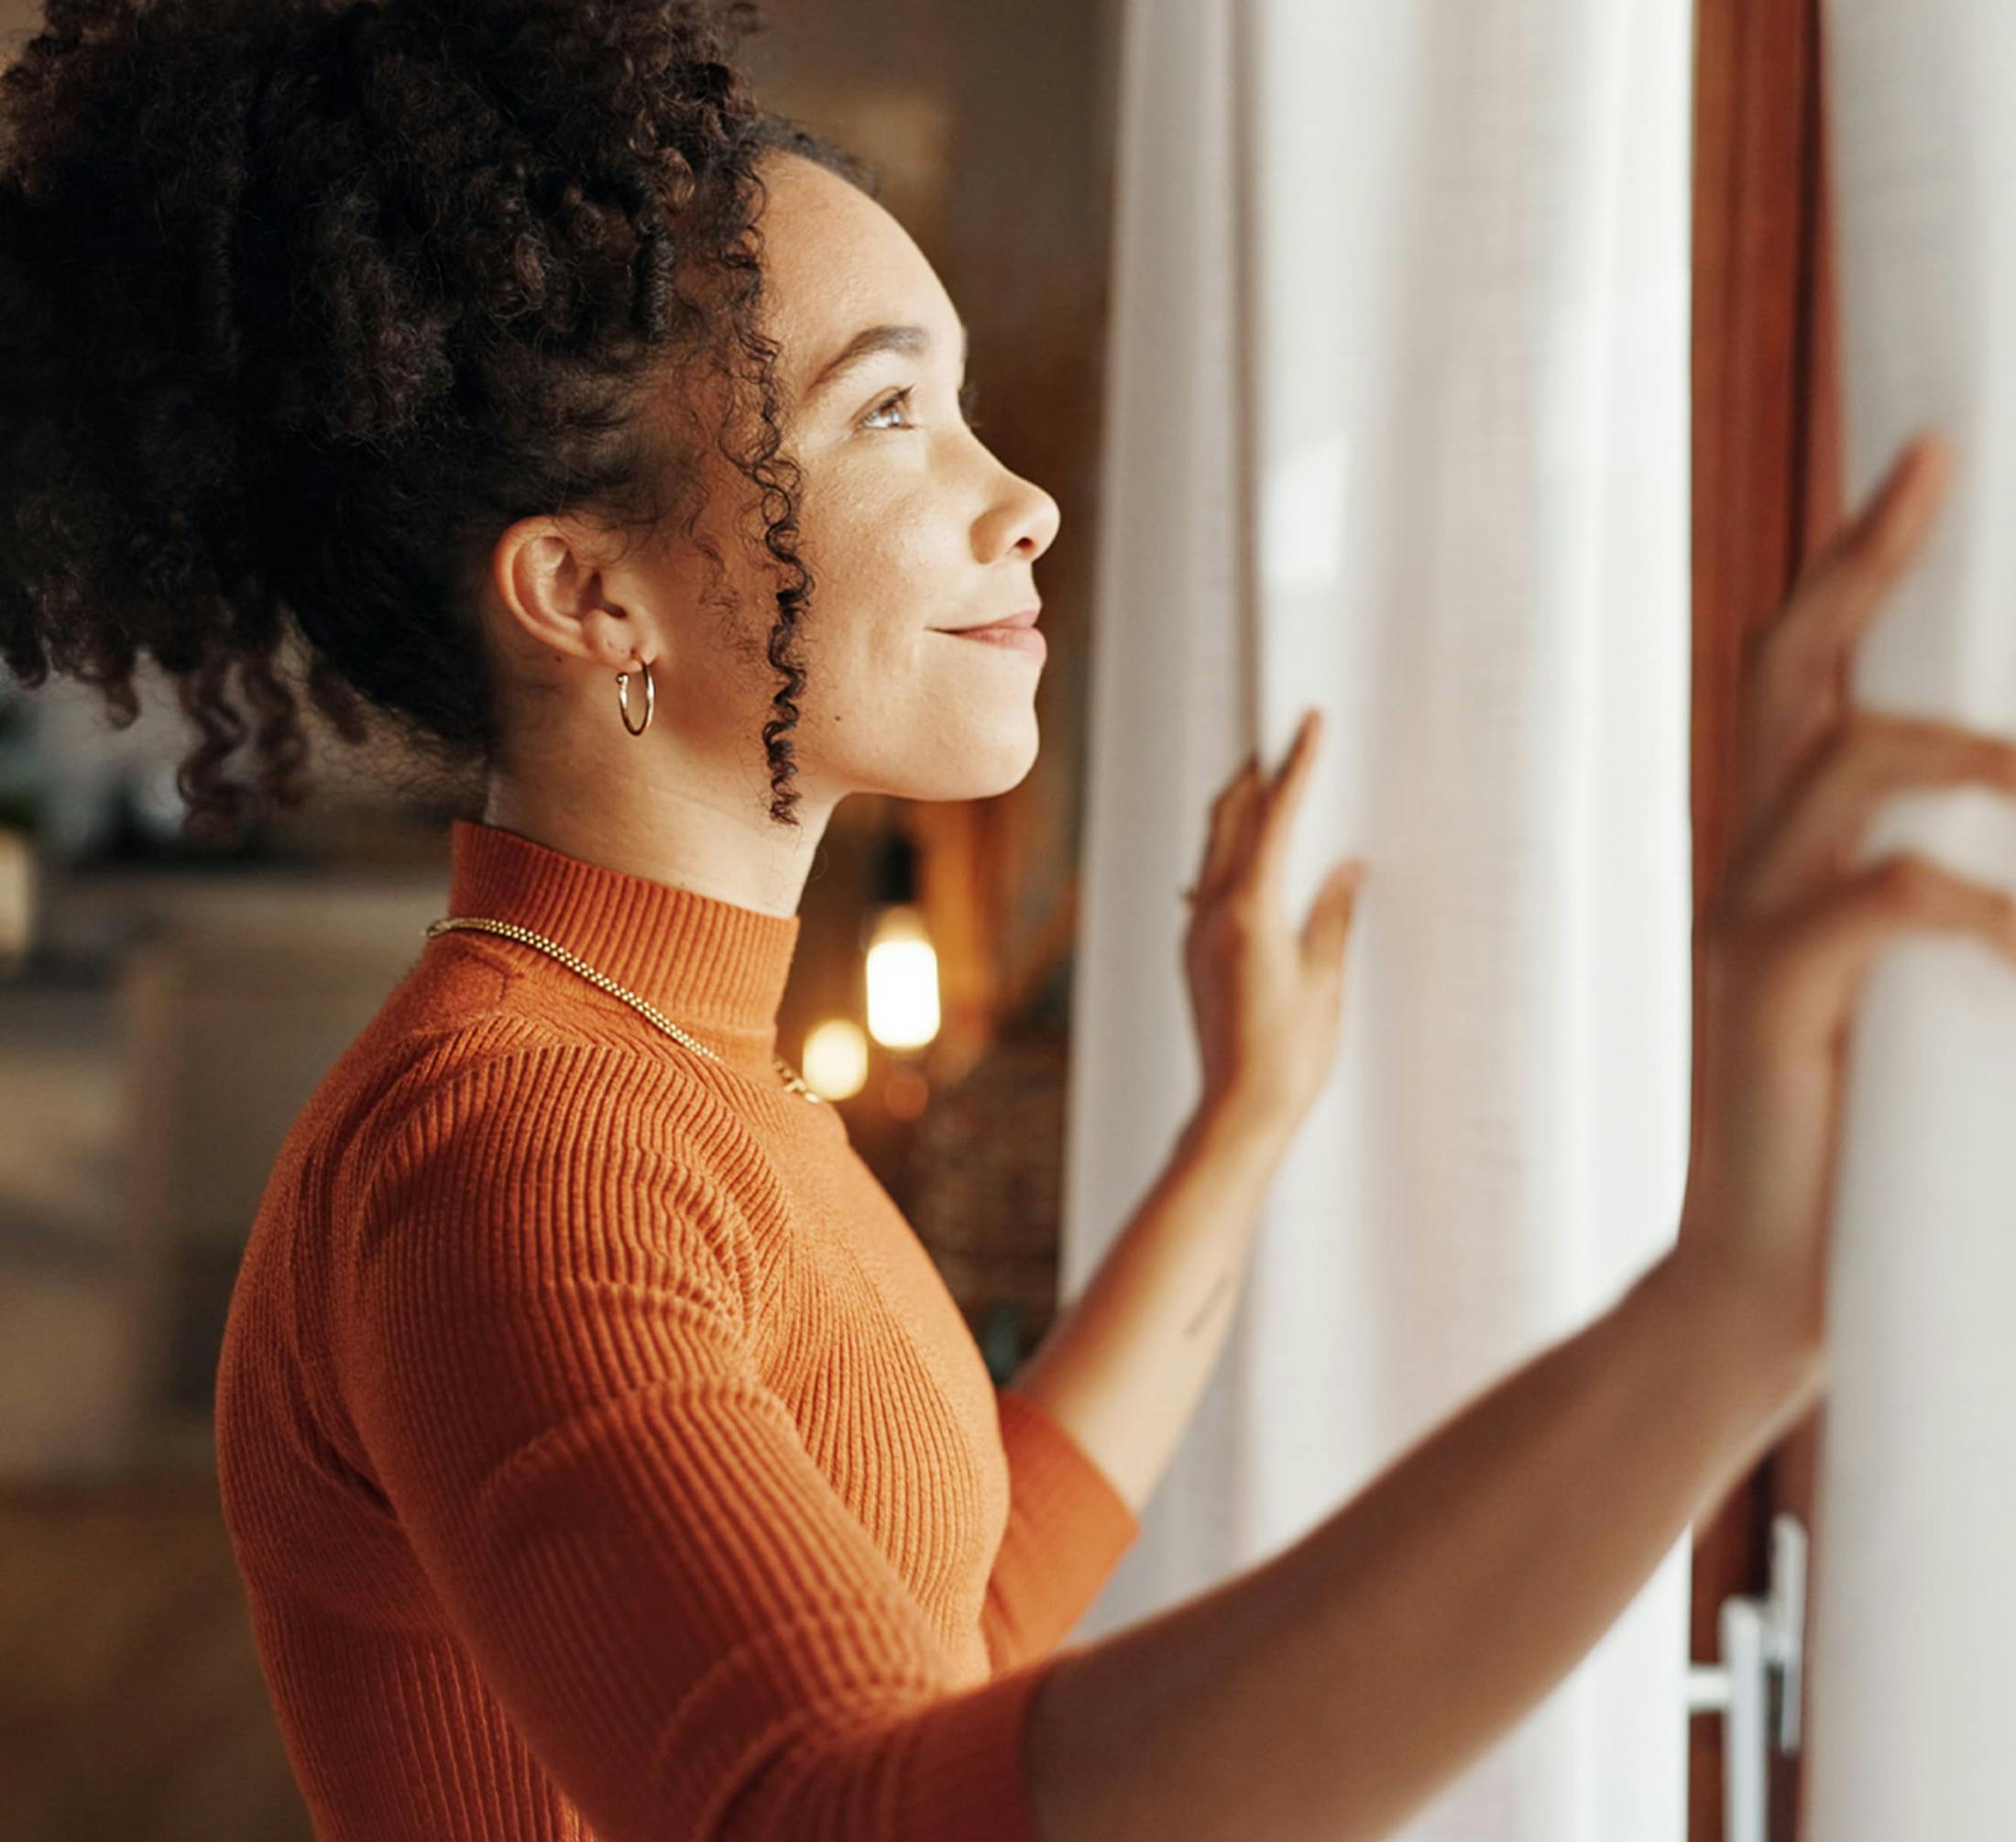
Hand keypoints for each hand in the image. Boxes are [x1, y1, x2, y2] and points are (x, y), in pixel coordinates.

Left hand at [1179, 708, 1365, 1137]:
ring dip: (1239, 812)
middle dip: (1256, 777)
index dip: (1296, 767)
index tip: (1309, 724)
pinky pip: (1208, 884)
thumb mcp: (1324, 980)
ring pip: (1213, 851)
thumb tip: (1346, 867)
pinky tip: (1248, 855)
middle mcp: (1212, 914)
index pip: (1276, 820)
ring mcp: (1197, 934)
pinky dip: (1229, 854)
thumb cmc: (1290, 1055)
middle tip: (1282, 739)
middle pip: (1229, 821)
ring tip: (1268, 784)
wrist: (1237, 1111)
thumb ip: (1331, 916)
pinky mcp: (1194, 955)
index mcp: (1250, 912)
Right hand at [1676, 432, 2015, 1365]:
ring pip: (1842, 759)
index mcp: (1775, 860)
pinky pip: (1884, 897)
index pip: (1802, 678)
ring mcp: (1743, 929)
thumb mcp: (1903, 998)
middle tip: (1935, 469)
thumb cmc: (1858, 1149)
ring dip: (1977, 749)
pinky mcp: (1766, 999)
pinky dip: (1984, 902)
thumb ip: (1939, 906)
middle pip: (1788, 672)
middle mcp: (1744, 870)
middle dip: (1865, 564)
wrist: (1759, 1290)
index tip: (1928, 464)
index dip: (1858, 565)